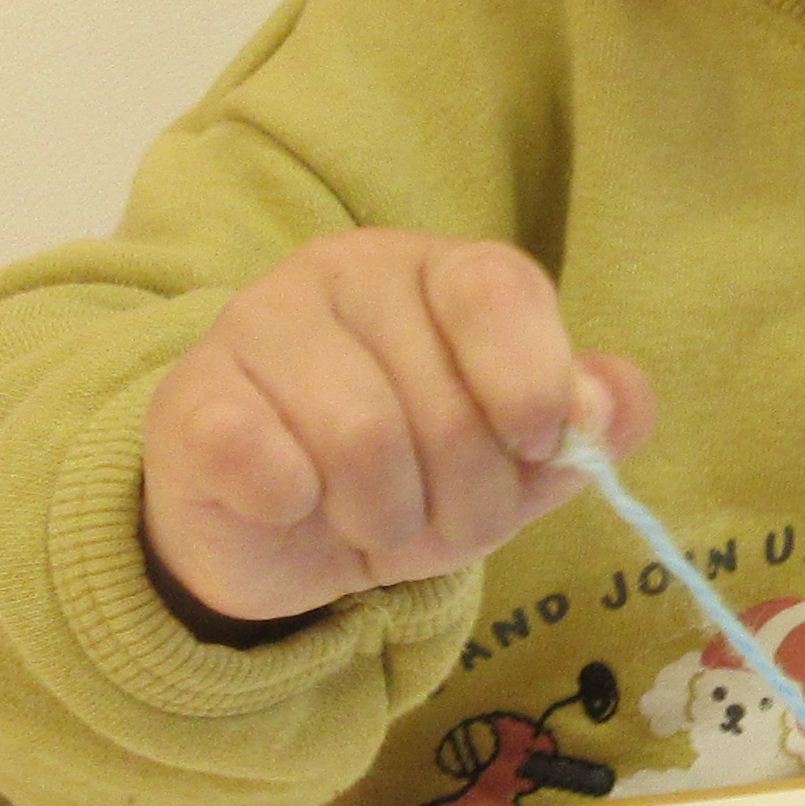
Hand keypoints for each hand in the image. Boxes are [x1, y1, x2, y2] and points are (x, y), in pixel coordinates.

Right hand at [139, 232, 654, 626]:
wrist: (271, 534)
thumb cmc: (410, 476)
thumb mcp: (516, 460)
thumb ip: (587, 425)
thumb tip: (613, 404)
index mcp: (438, 271)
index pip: (499, 288)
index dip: (531, 384)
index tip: (535, 446)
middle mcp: (345, 273)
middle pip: (445, 402)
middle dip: (465, 500)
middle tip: (436, 516)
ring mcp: (257, 323)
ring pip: (361, 440)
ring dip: (384, 518)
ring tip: (368, 517)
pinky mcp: (191, 398)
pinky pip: (267, 464)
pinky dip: (297, 510)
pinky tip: (290, 502)